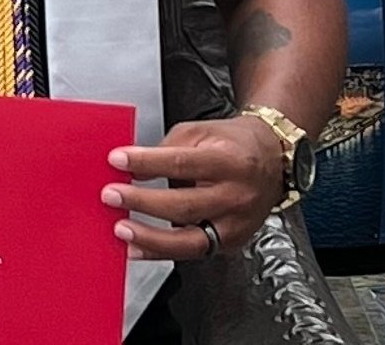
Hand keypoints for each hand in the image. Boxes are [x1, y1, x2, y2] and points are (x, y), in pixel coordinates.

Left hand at [101, 116, 285, 259]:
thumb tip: (132, 168)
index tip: (118, 160)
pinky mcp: (229, 242)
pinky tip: (138, 247)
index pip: (182, 162)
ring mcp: (235, 224)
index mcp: (229, 161)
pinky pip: (193, 252)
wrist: (272, 159)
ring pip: (189, 239)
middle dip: (142, 202)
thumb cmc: (233, 144)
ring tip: (121, 229)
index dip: (147, 162)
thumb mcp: (200, 133)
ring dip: (150, 237)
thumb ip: (166, 149)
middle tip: (112, 196)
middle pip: (185, 205)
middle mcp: (236, 196)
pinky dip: (161, 252)